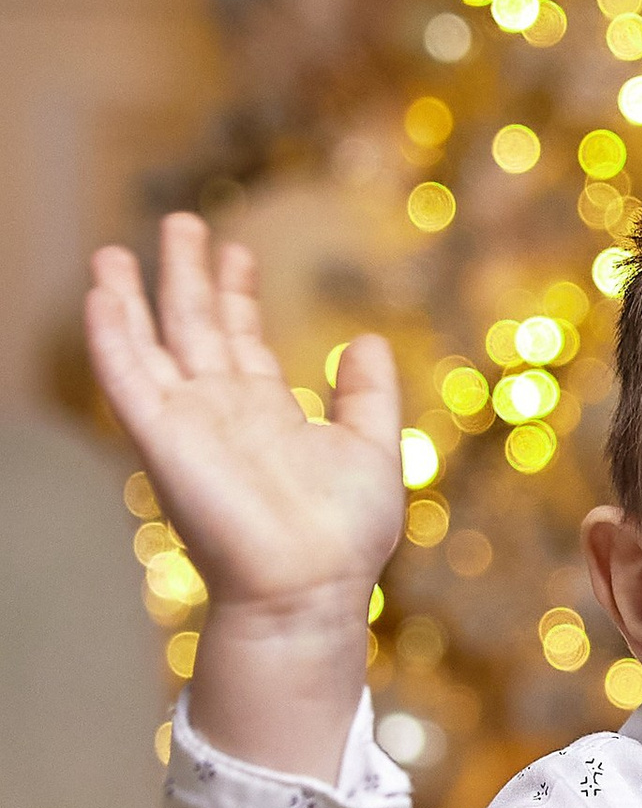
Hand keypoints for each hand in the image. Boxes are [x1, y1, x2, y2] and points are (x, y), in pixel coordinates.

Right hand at [86, 212, 404, 777]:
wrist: (313, 586)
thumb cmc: (346, 534)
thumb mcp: (372, 448)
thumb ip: (367, 395)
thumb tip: (366, 339)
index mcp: (266, 413)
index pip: (243, 340)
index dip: (238, 294)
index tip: (237, 251)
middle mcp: (221, 412)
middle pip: (195, 327)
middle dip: (187, 275)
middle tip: (181, 222)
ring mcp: (187, 422)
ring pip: (151, 344)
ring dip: (131, 296)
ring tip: (116, 250)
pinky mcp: (161, 438)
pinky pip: (127, 378)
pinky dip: (112, 336)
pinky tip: (103, 295)